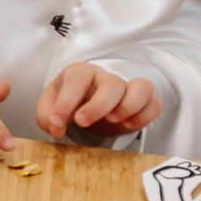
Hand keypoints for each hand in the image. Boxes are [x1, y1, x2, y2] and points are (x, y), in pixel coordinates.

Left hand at [37, 62, 159, 140]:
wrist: (85, 109)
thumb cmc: (68, 103)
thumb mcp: (49, 107)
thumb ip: (46, 116)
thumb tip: (56, 128)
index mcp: (81, 73)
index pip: (77, 81)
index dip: (66, 103)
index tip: (57, 122)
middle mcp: (106, 77)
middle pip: (112, 84)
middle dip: (98, 106)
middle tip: (82, 122)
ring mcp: (128, 88)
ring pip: (142, 87)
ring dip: (129, 106)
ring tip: (112, 120)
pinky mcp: (143, 102)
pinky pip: (155, 104)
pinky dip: (145, 116)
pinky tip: (128, 125)